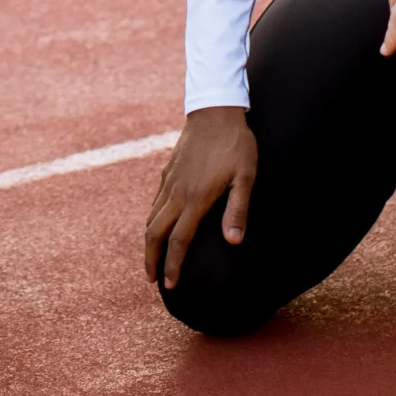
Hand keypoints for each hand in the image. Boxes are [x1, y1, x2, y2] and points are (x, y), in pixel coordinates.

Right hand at [144, 106, 256, 290]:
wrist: (215, 111)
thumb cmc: (236, 145)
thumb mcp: (246, 177)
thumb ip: (238, 209)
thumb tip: (233, 241)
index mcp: (196, 198)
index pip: (179, 240)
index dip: (173, 265)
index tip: (170, 285)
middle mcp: (177, 193)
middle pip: (155, 233)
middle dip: (151, 259)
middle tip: (152, 280)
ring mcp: (169, 181)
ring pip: (151, 218)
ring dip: (148, 242)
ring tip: (152, 259)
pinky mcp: (168, 171)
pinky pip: (155, 202)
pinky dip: (152, 220)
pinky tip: (158, 226)